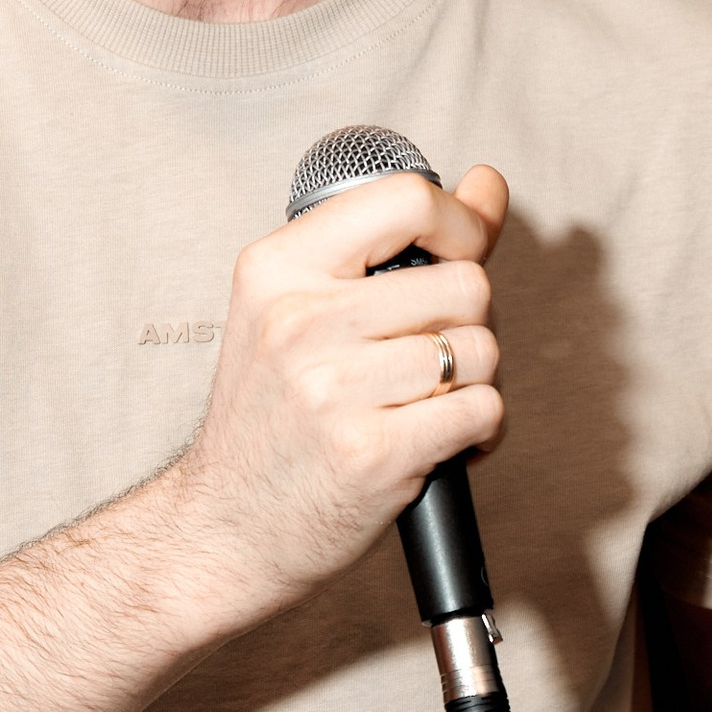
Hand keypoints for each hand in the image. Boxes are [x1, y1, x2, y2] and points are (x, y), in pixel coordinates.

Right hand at [170, 164, 507, 617]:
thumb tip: (487, 184)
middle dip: (467, 324)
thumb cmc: (273, 419)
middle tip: (425, 362)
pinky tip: (438, 446)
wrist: (224, 527)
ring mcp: (333, 389)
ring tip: (425, 407)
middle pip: (465, 283)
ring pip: (480, 350)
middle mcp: (299, 321)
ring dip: (473, 384)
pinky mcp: (371, 453)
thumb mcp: (304, 310)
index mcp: (276, 269)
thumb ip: (400, 244)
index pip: (405, 199)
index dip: (460, 223)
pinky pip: (482, 411)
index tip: (459, 255)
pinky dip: (480, 433)